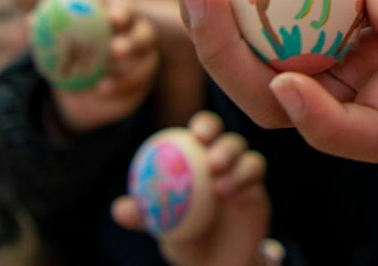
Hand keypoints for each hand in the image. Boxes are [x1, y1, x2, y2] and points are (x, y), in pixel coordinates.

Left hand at [54, 0, 159, 133]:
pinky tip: (102, 90)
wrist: (81, 86)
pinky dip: (120, 87)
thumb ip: (49, 29)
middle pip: (144, 34)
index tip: (111, 18)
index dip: (121, 11)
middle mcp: (138, 33)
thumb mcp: (59, 39)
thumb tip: (31, 20)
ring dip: (126, 74)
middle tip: (114, 51)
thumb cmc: (72, 50)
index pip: (125, 8)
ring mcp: (145, 58)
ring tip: (104, 81)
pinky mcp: (144, 80)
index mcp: (118, 15)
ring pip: (146, 62)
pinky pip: (138, 84)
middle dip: (132, 41)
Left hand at [112, 111, 270, 265]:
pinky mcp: (257, 192)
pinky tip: (230, 194)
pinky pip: (256, 179)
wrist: (213, 262)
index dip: (205, 125)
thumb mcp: (160, 226)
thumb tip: (120, 208)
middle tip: (212, 159)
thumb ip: (144, 214)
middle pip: (230, 141)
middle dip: (224, 144)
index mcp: (201, 157)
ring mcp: (244, 176)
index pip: (204, 131)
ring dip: (235, 167)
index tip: (197, 133)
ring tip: (218, 185)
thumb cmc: (184, 236)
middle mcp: (225, 161)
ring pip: (249, 158)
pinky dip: (245, 180)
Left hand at [166, 0, 377, 162]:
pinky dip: (204, 7)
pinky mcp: (264, 58)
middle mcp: (330, 102)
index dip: (320, 122)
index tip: (287, 80)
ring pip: (241, 74)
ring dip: (204, 23)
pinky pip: (230, 43)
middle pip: (276, 106)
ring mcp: (293, 82)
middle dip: (226, 54)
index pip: (364, 135)